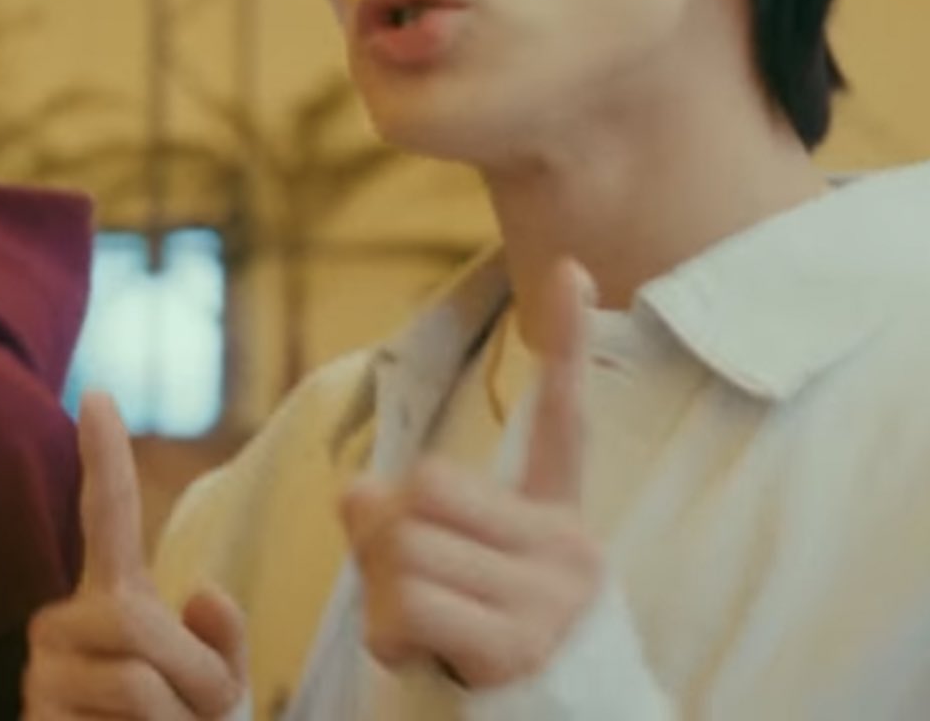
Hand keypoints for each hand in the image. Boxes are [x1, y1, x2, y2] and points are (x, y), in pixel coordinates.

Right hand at [23, 393, 248, 718]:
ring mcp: (41, 676)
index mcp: (110, 601)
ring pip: (134, 681)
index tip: (97, 394)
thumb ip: (220, 640)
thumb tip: (200, 594)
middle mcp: (61, 626)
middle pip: (140, 622)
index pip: (105, 516)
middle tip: (198, 719)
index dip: (103, 457)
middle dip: (196, 678)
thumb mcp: (214, 688)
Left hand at [340, 258, 601, 689]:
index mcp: (557, 524)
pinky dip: (389, 636)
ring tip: (426, 634)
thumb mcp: (454, 584)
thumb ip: (406, 528)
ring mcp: (548, 599)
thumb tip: (356, 492)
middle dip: (390, 539)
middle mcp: (565, 550)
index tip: (573, 268)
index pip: (564, 420)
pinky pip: (408, 604)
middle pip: (425, 487)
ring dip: (383, 598)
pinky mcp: (520, 644)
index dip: (564, 344)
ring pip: (404, 548)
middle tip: (415, 593)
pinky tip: (423, 657)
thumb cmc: (494, 661)